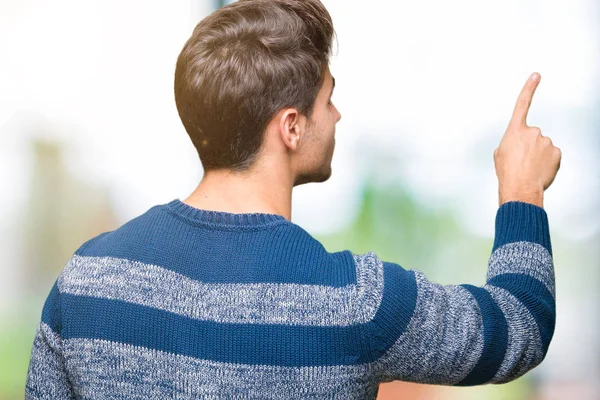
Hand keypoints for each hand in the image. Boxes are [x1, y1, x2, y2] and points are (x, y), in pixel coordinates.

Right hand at [494, 72, 561, 207]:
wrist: (520, 188)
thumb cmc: (507, 173)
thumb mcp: (500, 154)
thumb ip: (510, 142)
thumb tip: (521, 144)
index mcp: (515, 130)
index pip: (522, 104)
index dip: (529, 88)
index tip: (536, 76)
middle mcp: (533, 131)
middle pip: (532, 136)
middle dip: (529, 147)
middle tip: (521, 162)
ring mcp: (546, 141)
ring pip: (543, 146)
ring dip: (538, 156)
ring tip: (529, 169)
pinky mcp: (556, 152)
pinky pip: (552, 155)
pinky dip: (547, 162)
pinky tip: (539, 171)